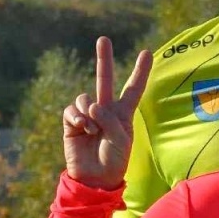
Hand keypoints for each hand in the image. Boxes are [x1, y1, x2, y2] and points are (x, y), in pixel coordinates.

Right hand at [62, 36, 151, 189]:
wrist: (95, 178)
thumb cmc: (115, 160)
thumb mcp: (121, 140)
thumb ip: (110, 119)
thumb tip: (91, 104)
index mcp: (123, 114)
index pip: (133, 89)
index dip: (140, 72)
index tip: (146, 53)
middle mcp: (105, 110)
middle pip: (105, 79)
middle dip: (104, 59)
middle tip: (104, 39)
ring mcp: (87, 115)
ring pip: (85, 97)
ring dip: (88, 111)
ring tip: (93, 129)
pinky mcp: (71, 123)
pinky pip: (72, 109)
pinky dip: (76, 116)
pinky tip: (82, 127)